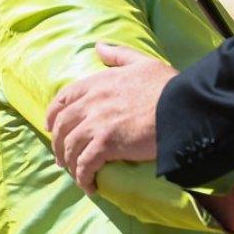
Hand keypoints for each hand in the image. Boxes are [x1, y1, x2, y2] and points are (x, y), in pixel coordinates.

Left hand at [46, 43, 178, 193]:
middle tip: (62, 157)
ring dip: (69, 164)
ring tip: (76, 174)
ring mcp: (97, 123)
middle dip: (58, 144)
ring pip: (69, 148)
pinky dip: (83, 178)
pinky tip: (90, 187)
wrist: (182, 107)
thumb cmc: (167, 86)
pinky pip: (85, 165)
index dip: (53, 114)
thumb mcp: (142, 63)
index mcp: (99, 82)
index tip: (51, 127)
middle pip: (61, 126)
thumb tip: (98, 47)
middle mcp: (92, 101)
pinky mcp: (106, 144)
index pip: (64, 98)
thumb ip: (118, 55)